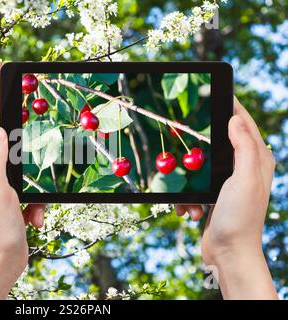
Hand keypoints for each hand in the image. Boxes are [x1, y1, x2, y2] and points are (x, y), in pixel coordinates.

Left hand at [0, 62, 44, 299]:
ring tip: (32, 211)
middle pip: (7, 136)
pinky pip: (32, 186)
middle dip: (23, 135)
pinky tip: (33, 218)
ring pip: (25, 164)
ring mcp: (0, 181)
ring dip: (35, 185)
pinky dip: (37, 202)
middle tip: (35, 124)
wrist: (0, 262)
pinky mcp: (12, 193)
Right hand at [175, 97, 277, 298]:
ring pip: (201, 165)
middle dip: (200, 145)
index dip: (230, 105)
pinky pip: (194, 185)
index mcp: (257, 159)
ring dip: (190, 180)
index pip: (244, 123)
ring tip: (191, 199)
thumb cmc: (240, 217)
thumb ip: (243, 148)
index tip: (212, 91)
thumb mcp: (244, 179)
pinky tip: (191, 210)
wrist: (229, 253)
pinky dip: (188, 196)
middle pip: (219, 141)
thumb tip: (235, 119)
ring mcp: (228, 182)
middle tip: (184, 138)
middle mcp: (245, 168)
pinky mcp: (214, 195)